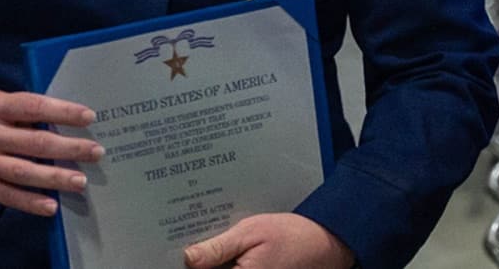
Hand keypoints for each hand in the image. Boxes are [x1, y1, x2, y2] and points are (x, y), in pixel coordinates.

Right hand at [0, 90, 102, 216]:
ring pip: (24, 172)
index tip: (87, 116)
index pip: (32, 107)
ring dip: (55, 178)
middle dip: (68, 148)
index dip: (61, 111)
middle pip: (34, 143)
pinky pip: (7, 196)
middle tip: (95, 151)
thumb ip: (14, 110)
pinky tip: (51, 206)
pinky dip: (30, 202)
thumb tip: (51, 120)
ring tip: (81, 181)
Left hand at [183, 213, 353, 267]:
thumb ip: (219, 248)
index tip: (173, 252)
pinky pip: (234, 268)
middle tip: (186, 242)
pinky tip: (220, 248)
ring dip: (212, 261)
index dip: (190, 265)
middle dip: (199, 262)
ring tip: (202, 242)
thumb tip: (189, 258)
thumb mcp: (251, 233)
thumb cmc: (291, 235)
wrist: (326, 242)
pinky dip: (226, 261)